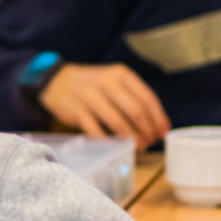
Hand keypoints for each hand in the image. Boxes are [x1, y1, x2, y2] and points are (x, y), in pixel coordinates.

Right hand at [39, 63, 171, 149]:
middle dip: (147, 131)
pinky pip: (97, 132)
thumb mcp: (114, 79)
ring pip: (119, 123)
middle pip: (136, 112)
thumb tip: (158, 123)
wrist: (57, 81)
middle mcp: (107, 83)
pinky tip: (117, 146)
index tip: (163, 132)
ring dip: (132, 138)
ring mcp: (91, 97)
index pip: (147, 98)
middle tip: (150, 142)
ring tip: (139, 146)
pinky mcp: (77, 112)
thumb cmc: (92, 84)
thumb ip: (133, 96)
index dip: (158, 118)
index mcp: (120, 74)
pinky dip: (109, 142)